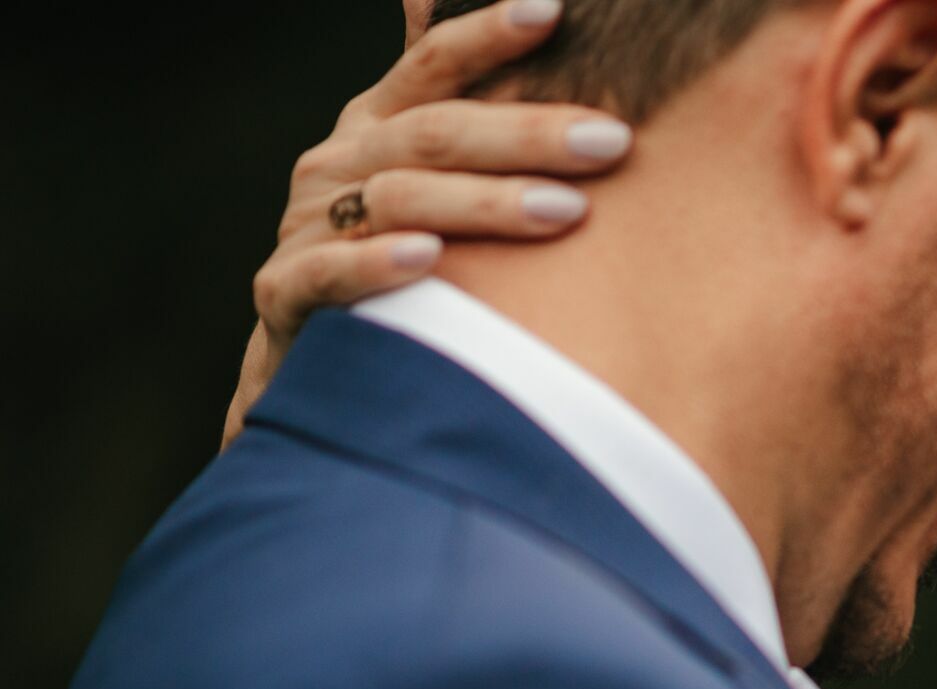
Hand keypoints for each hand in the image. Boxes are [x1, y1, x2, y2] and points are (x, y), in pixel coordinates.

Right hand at [223, 0, 633, 446]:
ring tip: (565, 211)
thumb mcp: (428, 180)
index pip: (433, 64)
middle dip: (529, 134)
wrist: (318, 366)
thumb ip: (464, 110)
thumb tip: (540, 11)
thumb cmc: (396, 259)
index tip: (553, 9)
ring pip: (399, 199)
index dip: (489, 34)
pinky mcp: (286, 293)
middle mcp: (337, 163)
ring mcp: (305, 225)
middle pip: (435, 134)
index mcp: (376, 125)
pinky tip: (430, 260)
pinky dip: (378, 265)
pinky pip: (331, 273)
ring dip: (485, 204)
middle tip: (611, 142)